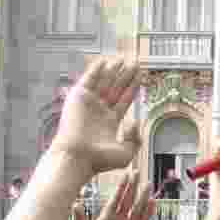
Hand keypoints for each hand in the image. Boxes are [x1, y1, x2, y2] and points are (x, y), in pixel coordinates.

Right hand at [51, 57, 141, 175]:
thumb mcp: (126, 153)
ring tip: (124, 59)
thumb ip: (136, 139)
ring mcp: (88, 103)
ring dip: (114, 70)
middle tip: (136, 63)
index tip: (141, 77)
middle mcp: (99, 111)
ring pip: (104, 82)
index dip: (133, 87)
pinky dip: (95, 70)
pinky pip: (88, 80)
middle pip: (116, 88)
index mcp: (110, 122)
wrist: (78, 157)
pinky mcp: (78, 98)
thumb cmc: (98, 160)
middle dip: (126, 76)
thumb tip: (136, 122)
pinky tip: (105, 61)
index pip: (124, 99)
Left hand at [66, 165, 152, 219]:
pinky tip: (152, 202)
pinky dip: (148, 212)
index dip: (122, 186)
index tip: (126, 174)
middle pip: (128, 199)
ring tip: (148, 184)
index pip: (116, 198)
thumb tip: (76, 203)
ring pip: (138, 208)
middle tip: (137, 171)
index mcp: (107, 217)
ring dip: (143, 197)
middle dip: (133, 186)